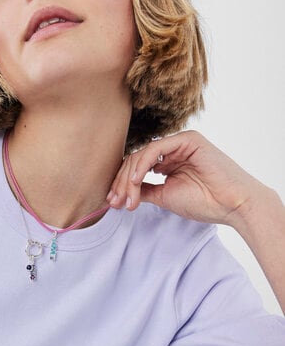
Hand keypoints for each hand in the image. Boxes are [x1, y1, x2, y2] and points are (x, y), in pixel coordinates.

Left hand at [107, 130, 268, 227]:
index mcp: (167, 162)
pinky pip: (155, 149)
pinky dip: (142, 165)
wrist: (233, 205)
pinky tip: (136, 181)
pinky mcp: (187, 139)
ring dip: (129, 178)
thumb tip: (122, 192)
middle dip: (122, 183)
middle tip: (115, 202)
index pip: (136, 167)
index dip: (121, 184)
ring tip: (127, 199)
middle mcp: (172, 150)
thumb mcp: (164, 196)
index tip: (112, 203)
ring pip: (141, 155)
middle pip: (135, 160)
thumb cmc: (204, 202)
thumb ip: (143, 190)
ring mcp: (179, 143)